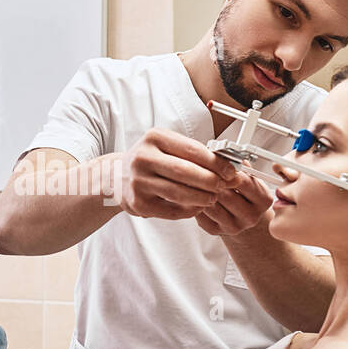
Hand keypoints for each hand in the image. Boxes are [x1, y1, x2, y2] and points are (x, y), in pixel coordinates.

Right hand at [115, 128, 239, 219]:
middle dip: (211, 181)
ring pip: (179, 193)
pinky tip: (197, 207)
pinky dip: (189, 210)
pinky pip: (171, 210)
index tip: (230, 170)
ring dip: (202, 197)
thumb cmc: (150, 160)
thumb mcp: (167, 146)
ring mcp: (138, 182)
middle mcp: (143, 158)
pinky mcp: (139, 204)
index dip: (216, 162)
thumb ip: (193, 153)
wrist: (117, 177)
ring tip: (213, 197)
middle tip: (224, 186)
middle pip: (186, 172)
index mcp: (154, 138)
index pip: (192, 150)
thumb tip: (227, 165)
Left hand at [194, 169, 272, 235]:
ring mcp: (234, 227)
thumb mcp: (250, 177)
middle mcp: (251, 216)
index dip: (229, 170)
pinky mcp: (216, 231)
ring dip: (202, 191)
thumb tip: (227, 152)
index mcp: (263, 200)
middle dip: (213, 181)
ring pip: (211, 205)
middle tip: (202, 169)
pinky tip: (194, 194)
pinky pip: (201, 215)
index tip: (218, 162)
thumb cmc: (244, 193)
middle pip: (226, 195)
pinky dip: (195, 202)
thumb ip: (242, 166)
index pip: (244, 182)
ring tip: (196, 180)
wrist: (241, 217)